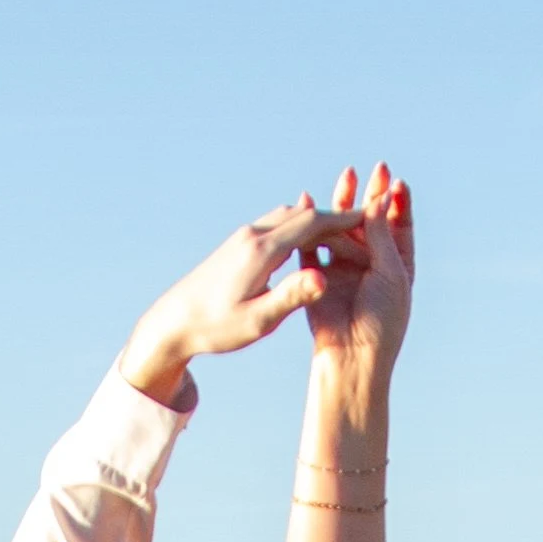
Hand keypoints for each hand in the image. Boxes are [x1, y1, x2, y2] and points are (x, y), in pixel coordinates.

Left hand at [120, 198, 372, 405]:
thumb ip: (291, 296)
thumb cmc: (216, 327)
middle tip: (364, 225)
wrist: (174, 322)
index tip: (369, 222)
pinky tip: (309, 238)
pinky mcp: (238, 244)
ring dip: (316, 220)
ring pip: (289, 215)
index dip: (343, 222)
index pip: (311, 224)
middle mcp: (253, 235)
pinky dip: (299, 225)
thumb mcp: (258, 321)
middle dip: (335, 218)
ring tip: (342, 232)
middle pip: (303, 214)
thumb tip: (322, 278)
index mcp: (261, 251)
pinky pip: (277, 223)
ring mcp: (244, 236)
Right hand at [304, 160, 413, 390]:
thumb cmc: (381, 320)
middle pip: (370, 221)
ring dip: (345, 203)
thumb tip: (378, 198)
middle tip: (376, 169)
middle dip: (373, 195)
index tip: (396, 182)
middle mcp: (370, 264)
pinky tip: (310, 200)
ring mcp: (343, 269)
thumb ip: (382, 234)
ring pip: (342, 228)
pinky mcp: (317, 276)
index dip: (398, 202)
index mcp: (396, 265)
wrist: (351, 356)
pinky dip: (310, 224)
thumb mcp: (391, 273)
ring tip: (347, 177)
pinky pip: (311, 246)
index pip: (399, 225)